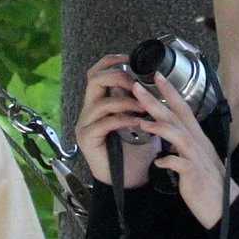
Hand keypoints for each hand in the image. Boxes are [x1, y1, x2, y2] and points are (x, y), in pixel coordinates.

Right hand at [74, 55, 155, 187]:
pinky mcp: (88, 139)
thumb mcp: (139, 118)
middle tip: (136, 84)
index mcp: (99, 102)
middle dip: (117, 77)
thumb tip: (152, 79)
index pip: (96, 73)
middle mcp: (89, 111)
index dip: (111, 62)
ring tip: (144, 107)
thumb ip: (138, 100)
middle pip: (93, 80)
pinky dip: (123, 119)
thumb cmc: (136, 151)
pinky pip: (104, 122)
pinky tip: (138, 122)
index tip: (129, 58)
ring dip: (125, 101)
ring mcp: (86, 125)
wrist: (131, 179)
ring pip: (100, 102)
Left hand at [124, 75, 235, 227]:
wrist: (225, 206)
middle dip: (156, 100)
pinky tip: (158, 162)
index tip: (156, 76)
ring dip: (160, 127)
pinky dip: (169, 161)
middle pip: (176, 116)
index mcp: (197, 137)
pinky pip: (180, 164)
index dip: (170, 91)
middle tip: (137, 86)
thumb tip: (169, 136)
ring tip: (141, 121)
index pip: (183, 108)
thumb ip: (183, 145)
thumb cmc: (208, 183)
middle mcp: (197, 143)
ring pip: (178, 135)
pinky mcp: (194, 174)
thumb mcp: (196, 157)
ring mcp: (196, 157)